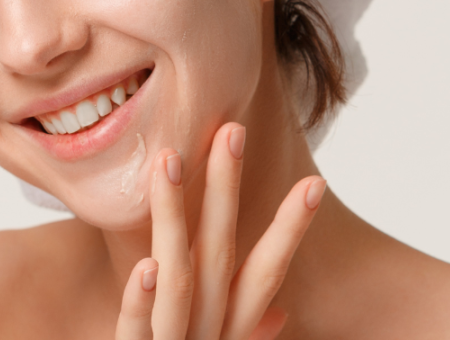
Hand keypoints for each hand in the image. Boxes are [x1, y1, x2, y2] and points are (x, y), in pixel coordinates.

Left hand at [115, 123, 325, 339]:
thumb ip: (244, 334)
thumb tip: (279, 314)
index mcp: (226, 330)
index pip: (266, 274)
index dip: (290, 229)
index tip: (315, 181)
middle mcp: (207, 336)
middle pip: (220, 257)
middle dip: (226, 191)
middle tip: (232, 129)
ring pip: (178, 281)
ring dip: (173, 218)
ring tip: (169, 160)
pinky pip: (134, 332)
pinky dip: (140, 301)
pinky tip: (145, 266)